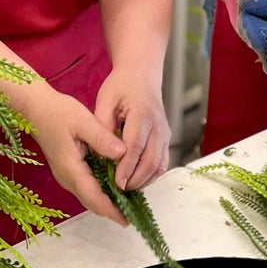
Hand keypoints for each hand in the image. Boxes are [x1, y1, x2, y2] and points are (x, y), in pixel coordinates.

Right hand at [27, 87, 128, 225]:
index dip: (110, 210)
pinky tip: (114, 185)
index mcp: (70, 168)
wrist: (34, 108)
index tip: (127, 219)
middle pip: (91, 201)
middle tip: (134, 214)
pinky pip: (85, 186)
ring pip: (88, 196)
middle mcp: (66, 177)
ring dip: (106, 202)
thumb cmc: (57, 112)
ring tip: (129, 202)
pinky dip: (100, 191)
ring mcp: (65, 175)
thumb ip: (102, 139)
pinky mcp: (67, 169)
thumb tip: (123, 154)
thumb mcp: (83, 120)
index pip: (93, 196)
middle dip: (111, 210)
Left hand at [94, 67, 170, 192]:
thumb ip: (103, 125)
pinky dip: (150, 176)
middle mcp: (158, 126)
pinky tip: (135, 181)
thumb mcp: (105, 99)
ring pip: (159, 165)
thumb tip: (100, 152)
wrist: (142, 75)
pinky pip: (162, 163)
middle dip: (135, 180)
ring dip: (144, 181)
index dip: (126, 167)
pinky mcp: (165, 139)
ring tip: (125, 190)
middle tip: (118, 192)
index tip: (116, 183)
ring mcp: (164, 133)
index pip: (135, 147)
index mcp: (142, 114)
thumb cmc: (121, 86)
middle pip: (151, 161)